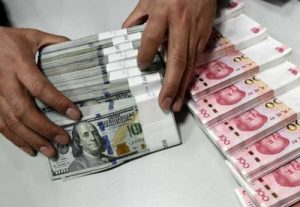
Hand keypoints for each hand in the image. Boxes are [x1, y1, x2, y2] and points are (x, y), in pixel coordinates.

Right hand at [0, 27, 80, 158]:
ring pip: (12, 122)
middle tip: (63, 139)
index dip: (58, 102)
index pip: (40, 87)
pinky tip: (29, 149)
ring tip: (50, 151)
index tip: (75, 114)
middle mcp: (6, 82)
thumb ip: (56, 43)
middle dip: (45, 128)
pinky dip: (15, 139)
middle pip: (25, 110)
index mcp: (20, 64)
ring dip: (32, 139)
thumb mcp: (33, 36)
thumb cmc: (8, 40)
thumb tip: (79, 51)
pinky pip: (1, 125)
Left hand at [123, 0, 216, 111]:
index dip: (145, 55)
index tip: (142, 66)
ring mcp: (195, 33)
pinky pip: (196, 60)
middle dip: (170, 85)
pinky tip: (184, 89)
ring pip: (189, 64)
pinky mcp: (205, 37)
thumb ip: (136, 18)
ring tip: (175, 104)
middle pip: (176, 60)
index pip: (151, 39)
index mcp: (163, 13)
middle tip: (164, 103)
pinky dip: (189, 77)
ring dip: (182, 87)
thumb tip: (126, 37)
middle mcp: (181, 26)